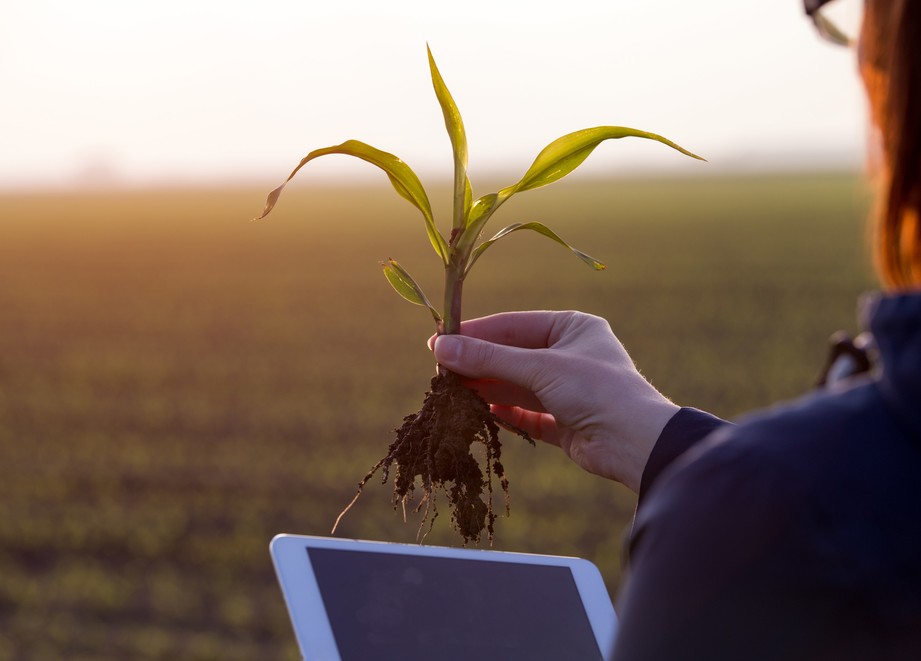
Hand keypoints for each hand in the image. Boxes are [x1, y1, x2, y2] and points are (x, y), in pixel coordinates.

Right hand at [430, 311, 678, 492]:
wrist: (637, 443)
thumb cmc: (596, 389)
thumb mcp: (540, 367)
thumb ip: (489, 358)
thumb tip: (441, 346)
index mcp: (573, 327)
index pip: (514, 325)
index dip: (476, 332)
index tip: (440, 339)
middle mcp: (572, 355)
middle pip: (513, 356)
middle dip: (479, 363)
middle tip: (440, 370)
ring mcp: (569, 389)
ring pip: (518, 385)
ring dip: (488, 389)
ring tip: (452, 393)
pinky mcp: (567, 421)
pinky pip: (529, 413)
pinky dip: (507, 413)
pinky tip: (482, 413)